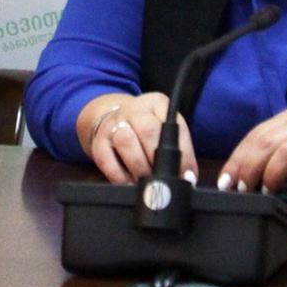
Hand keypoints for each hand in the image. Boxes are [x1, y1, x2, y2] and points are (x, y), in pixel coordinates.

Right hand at [79, 92, 198, 185]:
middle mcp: (134, 109)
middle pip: (148, 130)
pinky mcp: (98, 142)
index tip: (187, 175)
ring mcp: (113, 123)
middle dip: (159, 159)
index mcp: (156, 103)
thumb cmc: (147, 129)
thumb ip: (178, 150)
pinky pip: (107, 161)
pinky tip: (130, 183)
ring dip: (139, 167)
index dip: (183, 154)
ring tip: (147, 182)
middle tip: (165, 179)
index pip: (173, 125)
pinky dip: (120, 177)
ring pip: (126, 141)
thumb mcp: (165, 129)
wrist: (113, 118)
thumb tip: (188, 178)